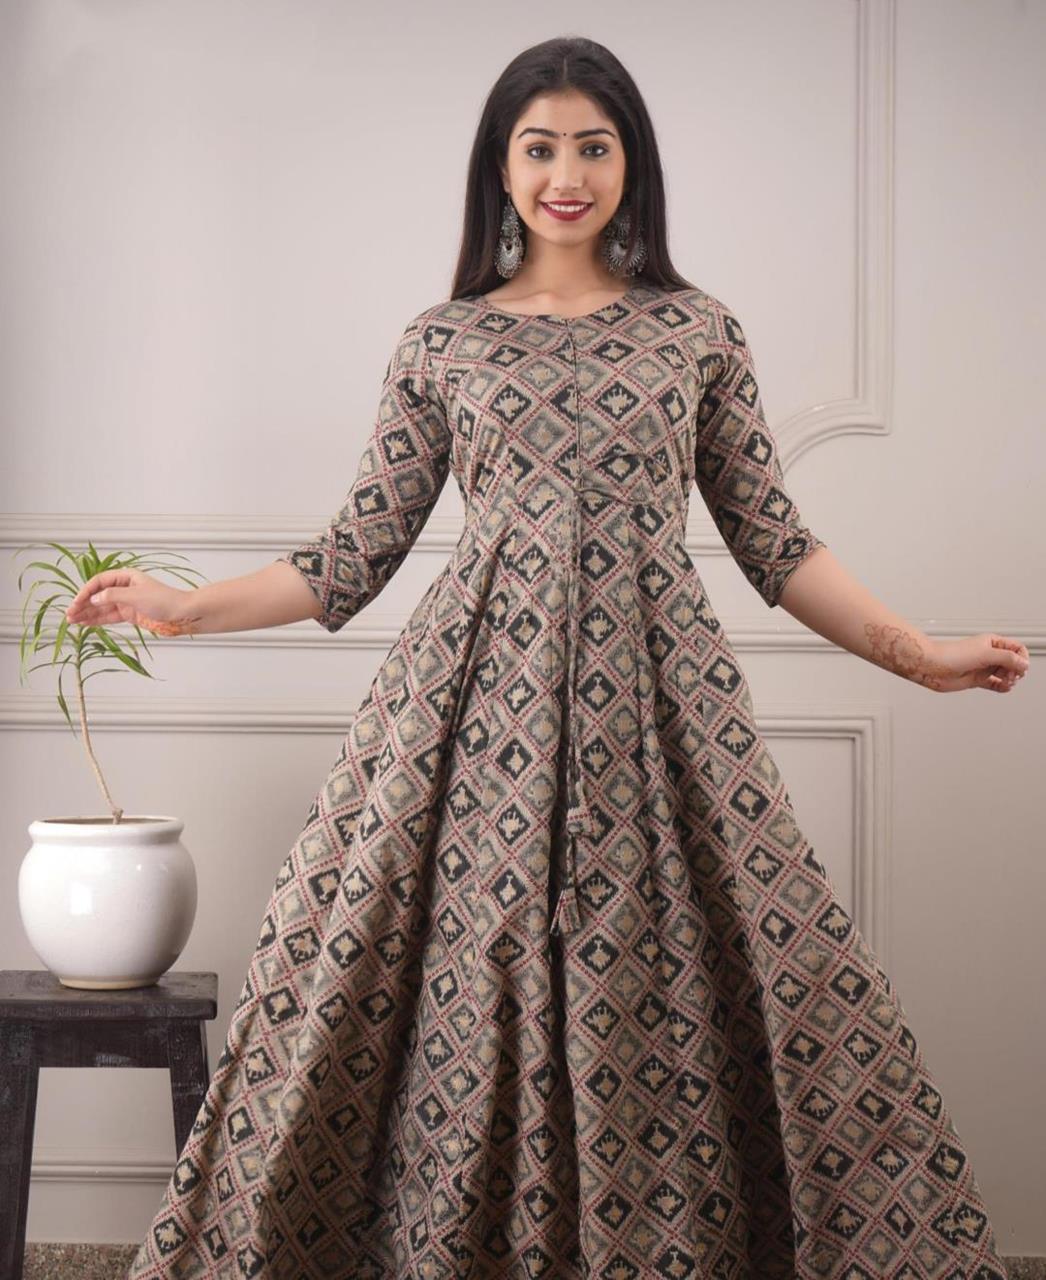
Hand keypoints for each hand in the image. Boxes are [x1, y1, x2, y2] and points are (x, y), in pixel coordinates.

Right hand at [65, 568, 202, 636]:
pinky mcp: (130, 614)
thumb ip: (113, 596)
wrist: (183, 614)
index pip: (100, 582)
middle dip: (83, 604)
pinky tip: (85, 623)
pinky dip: (97, 620)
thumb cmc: (165, 600)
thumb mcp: (136, 596)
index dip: (86, 591)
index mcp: (126, 577)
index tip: (77, 602)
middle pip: (98, 594)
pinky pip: (109, 616)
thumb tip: (94, 597)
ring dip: (87, 613)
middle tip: (69, 614)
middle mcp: (125, 588)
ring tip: (72, 621)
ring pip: (101, 607)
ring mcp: (127, 602)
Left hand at [920, 633, 1029, 693]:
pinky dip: (1001, 687)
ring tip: (1006, 682)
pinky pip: (994, 684)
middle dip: (1016, 670)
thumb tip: (1023, 664)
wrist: (932, 666)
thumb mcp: (985, 654)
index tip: (1019, 667)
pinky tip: (1004, 688)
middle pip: (1013, 662)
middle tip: (1010, 676)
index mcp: (992, 642)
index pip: (1017, 648)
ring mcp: (982, 667)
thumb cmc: (951, 655)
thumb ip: (1006, 658)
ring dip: (1010, 680)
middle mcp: (988, 654)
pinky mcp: (976, 679)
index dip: (1022, 658)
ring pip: (1005, 674)